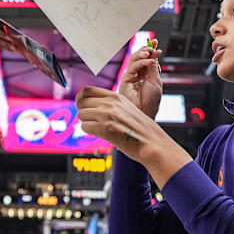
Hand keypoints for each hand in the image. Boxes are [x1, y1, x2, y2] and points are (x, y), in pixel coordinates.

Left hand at [75, 87, 190, 181]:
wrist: (152, 142)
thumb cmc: (140, 129)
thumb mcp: (126, 108)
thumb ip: (110, 104)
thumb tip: (92, 105)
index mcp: (115, 97)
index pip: (87, 90)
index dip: (81, 98)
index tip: (81, 105)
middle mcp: (110, 103)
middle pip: (82, 102)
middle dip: (82, 111)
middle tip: (88, 118)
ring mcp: (107, 115)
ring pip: (81, 114)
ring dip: (86, 122)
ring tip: (97, 127)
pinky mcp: (105, 129)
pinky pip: (85, 127)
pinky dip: (89, 131)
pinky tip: (99, 133)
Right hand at [119, 39, 162, 118]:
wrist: (146, 111)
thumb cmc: (151, 100)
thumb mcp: (155, 80)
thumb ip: (153, 67)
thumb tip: (154, 53)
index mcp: (146, 75)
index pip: (147, 59)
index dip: (151, 50)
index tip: (155, 42)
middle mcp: (137, 74)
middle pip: (139, 57)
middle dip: (146, 49)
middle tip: (152, 45)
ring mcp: (131, 76)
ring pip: (133, 59)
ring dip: (142, 53)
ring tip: (150, 51)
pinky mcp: (125, 79)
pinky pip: (133, 67)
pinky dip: (142, 62)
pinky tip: (150, 61)